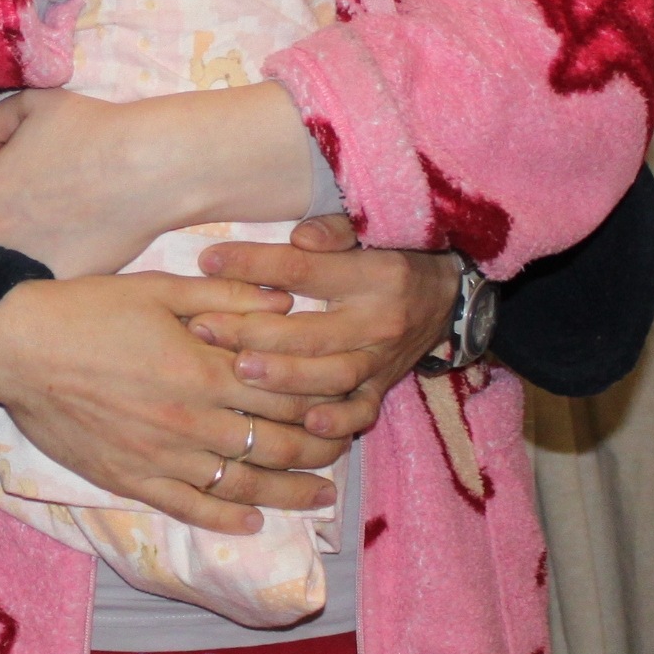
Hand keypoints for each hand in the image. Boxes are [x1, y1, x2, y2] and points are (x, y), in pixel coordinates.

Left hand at [0, 91, 178, 275]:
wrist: (147, 166)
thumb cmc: (90, 127)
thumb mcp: (32, 103)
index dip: (0, 175)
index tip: (28, 170)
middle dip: (11, 209)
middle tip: (49, 195)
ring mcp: (25, 262)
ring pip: (16, 251)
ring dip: (30, 238)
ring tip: (66, 219)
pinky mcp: (59, 282)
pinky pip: (48, 272)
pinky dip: (59, 258)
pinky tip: (82, 238)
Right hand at [0, 274, 348, 534]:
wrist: (19, 347)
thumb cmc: (89, 309)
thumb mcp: (162, 288)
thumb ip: (227, 297)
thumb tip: (286, 298)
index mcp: (205, 369)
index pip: (285, 390)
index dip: (324, 397)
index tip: (349, 397)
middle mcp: (193, 421)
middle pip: (275, 443)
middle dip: (320, 448)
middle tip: (346, 449)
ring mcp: (163, 458)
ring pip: (243, 484)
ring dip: (289, 491)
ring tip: (320, 495)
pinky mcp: (132, 480)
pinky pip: (191, 508)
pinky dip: (228, 519)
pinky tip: (253, 521)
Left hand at [188, 216, 459, 437]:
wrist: (449, 294)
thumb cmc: (394, 252)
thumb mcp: (372, 228)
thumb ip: (335, 229)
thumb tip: (299, 236)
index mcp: (373, 273)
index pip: (303, 270)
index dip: (253, 264)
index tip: (208, 260)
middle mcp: (380, 320)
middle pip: (310, 333)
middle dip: (252, 331)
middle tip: (204, 327)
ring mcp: (383, 359)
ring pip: (331, 377)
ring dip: (283, 379)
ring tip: (238, 370)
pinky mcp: (385, 387)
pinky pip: (362, 411)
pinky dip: (336, 423)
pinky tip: (305, 425)